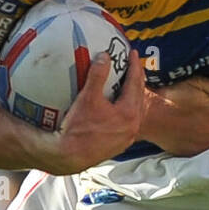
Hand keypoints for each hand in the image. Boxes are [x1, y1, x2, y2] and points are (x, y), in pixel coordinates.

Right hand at [48, 50, 145, 172]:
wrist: (69, 155)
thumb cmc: (78, 128)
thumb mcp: (88, 97)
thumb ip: (98, 75)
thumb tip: (104, 56)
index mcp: (129, 113)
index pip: (135, 84)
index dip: (134, 66)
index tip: (133, 53)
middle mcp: (133, 126)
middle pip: (138, 97)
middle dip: (136, 80)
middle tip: (133, 65)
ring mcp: (127, 137)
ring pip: (134, 110)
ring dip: (132, 95)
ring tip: (127, 83)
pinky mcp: (119, 144)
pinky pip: (127, 121)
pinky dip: (125, 109)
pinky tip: (117, 106)